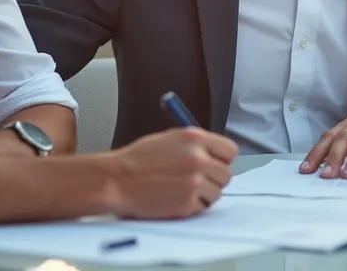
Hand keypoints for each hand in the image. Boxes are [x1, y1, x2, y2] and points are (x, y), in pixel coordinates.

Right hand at [106, 127, 238, 219]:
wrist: (116, 180)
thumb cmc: (137, 161)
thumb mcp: (169, 139)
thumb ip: (195, 146)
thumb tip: (214, 156)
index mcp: (195, 138)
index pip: (230, 151)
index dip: (222, 160)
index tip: (215, 164)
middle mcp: (198, 158)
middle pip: (226, 174)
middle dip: (213, 180)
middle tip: (196, 181)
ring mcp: (194, 182)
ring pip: (217, 193)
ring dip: (203, 195)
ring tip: (181, 190)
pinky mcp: (187, 203)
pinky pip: (203, 207)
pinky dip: (192, 207)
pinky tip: (174, 199)